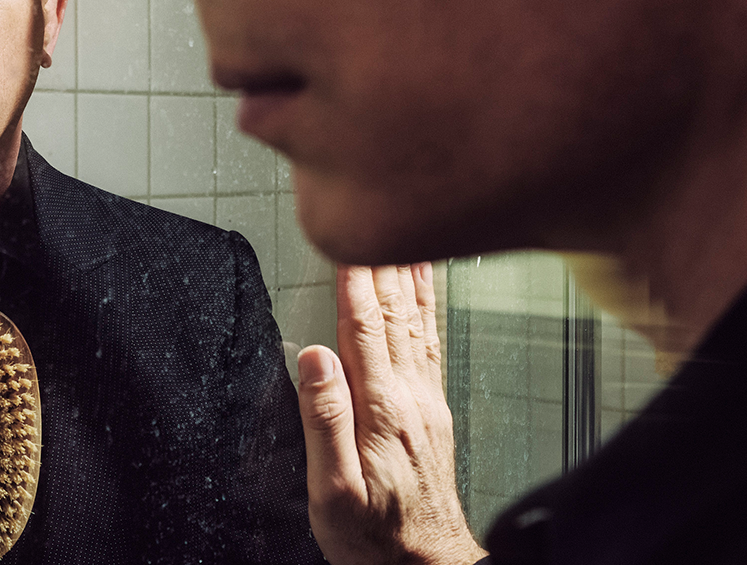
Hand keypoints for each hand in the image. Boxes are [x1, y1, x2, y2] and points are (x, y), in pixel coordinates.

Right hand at [297, 263, 484, 564]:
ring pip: (418, 322)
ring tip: (406, 233)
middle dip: (383, 261)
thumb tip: (313, 358)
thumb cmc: (375, 540)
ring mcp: (427, 402)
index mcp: (381, 412)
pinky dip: (426, 306)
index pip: (363, 329)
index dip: (353, 280)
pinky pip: (430, 342)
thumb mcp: (333, 494)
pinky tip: (422, 290)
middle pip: (394, 314)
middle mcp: (411, 399)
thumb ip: (324, 421)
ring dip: (409, 275)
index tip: (346, 238)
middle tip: (378, 214)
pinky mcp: (433, 411)